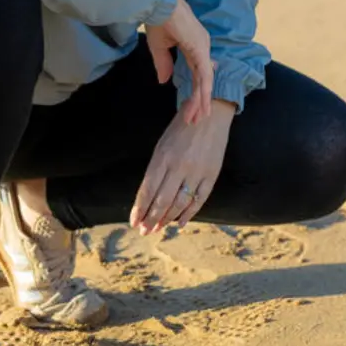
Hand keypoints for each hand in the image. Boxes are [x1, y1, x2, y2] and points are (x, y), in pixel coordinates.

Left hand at [130, 100, 236, 233]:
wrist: (210, 114)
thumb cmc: (180, 129)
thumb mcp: (162, 145)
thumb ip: (156, 170)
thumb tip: (148, 197)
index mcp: (162, 157)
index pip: (148, 189)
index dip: (140, 209)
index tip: (134, 222)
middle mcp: (179, 166)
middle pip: (162, 200)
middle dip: (151, 219)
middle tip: (145, 231)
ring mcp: (197, 171)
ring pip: (180, 203)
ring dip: (168, 219)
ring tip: (159, 228)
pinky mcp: (212, 174)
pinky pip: (199, 199)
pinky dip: (190, 213)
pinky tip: (181, 222)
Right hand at [143, 0, 213, 125]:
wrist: (159, 4)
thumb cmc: (158, 19)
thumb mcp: (159, 47)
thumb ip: (163, 64)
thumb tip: (165, 81)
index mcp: (194, 44)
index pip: (197, 71)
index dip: (196, 89)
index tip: (194, 106)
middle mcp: (202, 47)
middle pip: (202, 79)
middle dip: (199, 100)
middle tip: (195, 119)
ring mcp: (203, 48)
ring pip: (204, 81)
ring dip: (201, 101)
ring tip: (198, 118)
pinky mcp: (200, 50)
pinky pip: (204, 75)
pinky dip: (203, 92)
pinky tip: (202, 105)